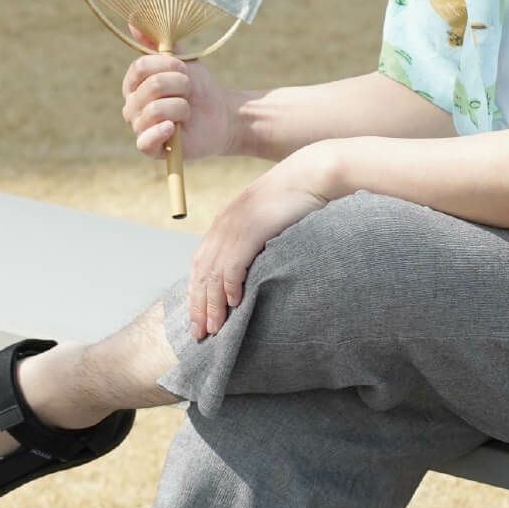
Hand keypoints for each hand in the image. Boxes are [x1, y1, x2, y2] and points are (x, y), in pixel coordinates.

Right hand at [121, 23, 238, 159]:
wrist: (222, 115)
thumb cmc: (199, 87)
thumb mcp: (182, 60)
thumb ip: (158, 43)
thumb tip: (134, 21)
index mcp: (134, 83)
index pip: (140, 68)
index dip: (168, 66)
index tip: (184, 69)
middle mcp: (131, 106)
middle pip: (151, 87)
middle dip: (181, 86)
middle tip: (190, 93)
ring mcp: (140, 128)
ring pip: (154, 111)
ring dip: (182, 107)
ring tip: (188, 111)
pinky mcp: (151, 149)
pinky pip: (144, 142)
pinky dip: (161, 132)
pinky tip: (174, 129)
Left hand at [187, 143, 337, 338]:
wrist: (312, 174)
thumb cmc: (297, 197)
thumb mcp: (268, 218)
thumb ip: (255, 238)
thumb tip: (254, 266)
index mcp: (226, 221)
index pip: (201, 262)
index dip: (196, 290)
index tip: (197, 315)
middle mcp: (225, 224)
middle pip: (202, 271)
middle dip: (198, 304)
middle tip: (199, 333)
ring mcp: (237, 226)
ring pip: (215, 273)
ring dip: (212, 303)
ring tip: (214, 328)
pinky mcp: (252, 229)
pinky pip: (235, 264)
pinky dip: (231, 286)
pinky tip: (234, 304)